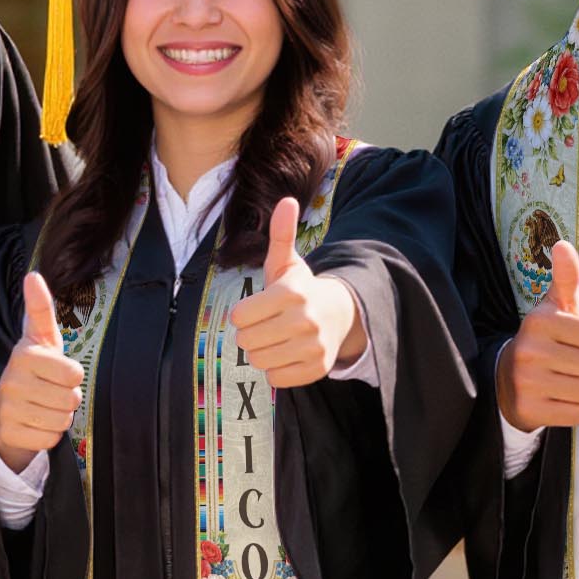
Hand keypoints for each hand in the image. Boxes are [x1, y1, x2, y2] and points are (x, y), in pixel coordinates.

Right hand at [0, 271, 84, 472]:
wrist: (4, 407)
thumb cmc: (34, 368)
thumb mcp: (40, 337)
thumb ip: (40, 308)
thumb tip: (33, 275)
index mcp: (24, 355)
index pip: (74, 374)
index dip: (73, 375)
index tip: (58, 371)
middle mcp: (13, 381)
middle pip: (71, 399)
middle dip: (68, 398)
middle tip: (52, 391)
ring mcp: (9, 409)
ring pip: (62, 420)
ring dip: (60, 416)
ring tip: (44, 405)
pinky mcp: (10, 433)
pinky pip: (50, 439)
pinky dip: (49, 434)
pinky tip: (36, 422)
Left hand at [228, 197, 362, 387]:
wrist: (339, 314)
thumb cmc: (301, 289)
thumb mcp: (288, 262)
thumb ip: (281, 234)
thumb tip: (286, 200)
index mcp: (292, 293)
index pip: (239, 316)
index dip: (242, 314)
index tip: (256, 309)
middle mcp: (305, 321)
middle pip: (246, 341)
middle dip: (250, 334)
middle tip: (265, 325)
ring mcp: (313, 347)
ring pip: (259, 361)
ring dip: (261, 352)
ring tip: (275, 339)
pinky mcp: (317, 369)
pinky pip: (276, 378)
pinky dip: (276, 370)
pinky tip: (286, 353)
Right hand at [496, 240, 578, 429]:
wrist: (505, 380)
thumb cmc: (544, 340)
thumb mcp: (554, 308)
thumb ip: (565, 278)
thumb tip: (563, 244)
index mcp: (539, 321)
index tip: (575, 341)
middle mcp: (530, 350)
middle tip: (570, 364)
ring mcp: (528, 382)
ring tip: (565, 381)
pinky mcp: (530, 410)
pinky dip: (575, 409)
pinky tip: (558, 399)